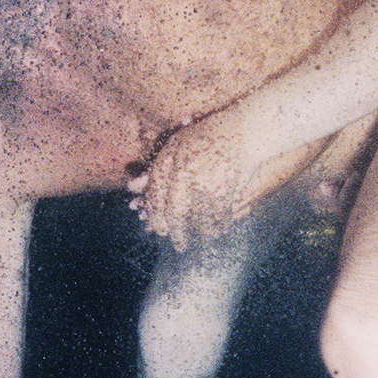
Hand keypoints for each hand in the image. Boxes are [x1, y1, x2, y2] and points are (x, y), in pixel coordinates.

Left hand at [128, 112, 260, 251]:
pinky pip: (218, 217)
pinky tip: (219, 232)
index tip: (159, 230)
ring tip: (201, 241)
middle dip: (176, 233)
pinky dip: (219, 227)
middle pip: (175, 213)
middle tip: (179, 245)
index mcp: (170, 160)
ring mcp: (206, 183)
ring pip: (197, 219)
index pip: (156, 196)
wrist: (246, 132)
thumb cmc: (209, 136)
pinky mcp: (225, 190)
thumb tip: (131, 187)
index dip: (155, 217)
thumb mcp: (177, 144)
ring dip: (198, 233)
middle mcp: (185, 172)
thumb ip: (157, 166)